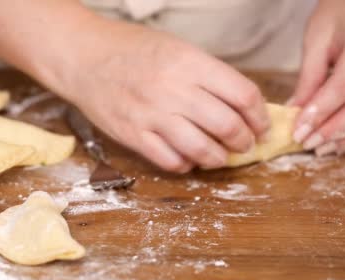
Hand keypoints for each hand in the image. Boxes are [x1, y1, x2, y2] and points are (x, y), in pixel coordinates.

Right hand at [60, 21, 269, 171]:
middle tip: (245, 144)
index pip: (243, 94)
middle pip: (227, 126)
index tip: (261, 125)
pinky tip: (188, 159)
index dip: (260, 116)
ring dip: (219, 158)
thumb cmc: (131, 49)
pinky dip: (186, 165)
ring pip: (202, 149)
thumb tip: (240, 105)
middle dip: (245, 141)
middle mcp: (173, 89)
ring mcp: (151, 115)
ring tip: (221, 156)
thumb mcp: (176, 48)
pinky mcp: (132, 135)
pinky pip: (170, 161)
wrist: (83, 57)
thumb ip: (207, 75)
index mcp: (189, 62)